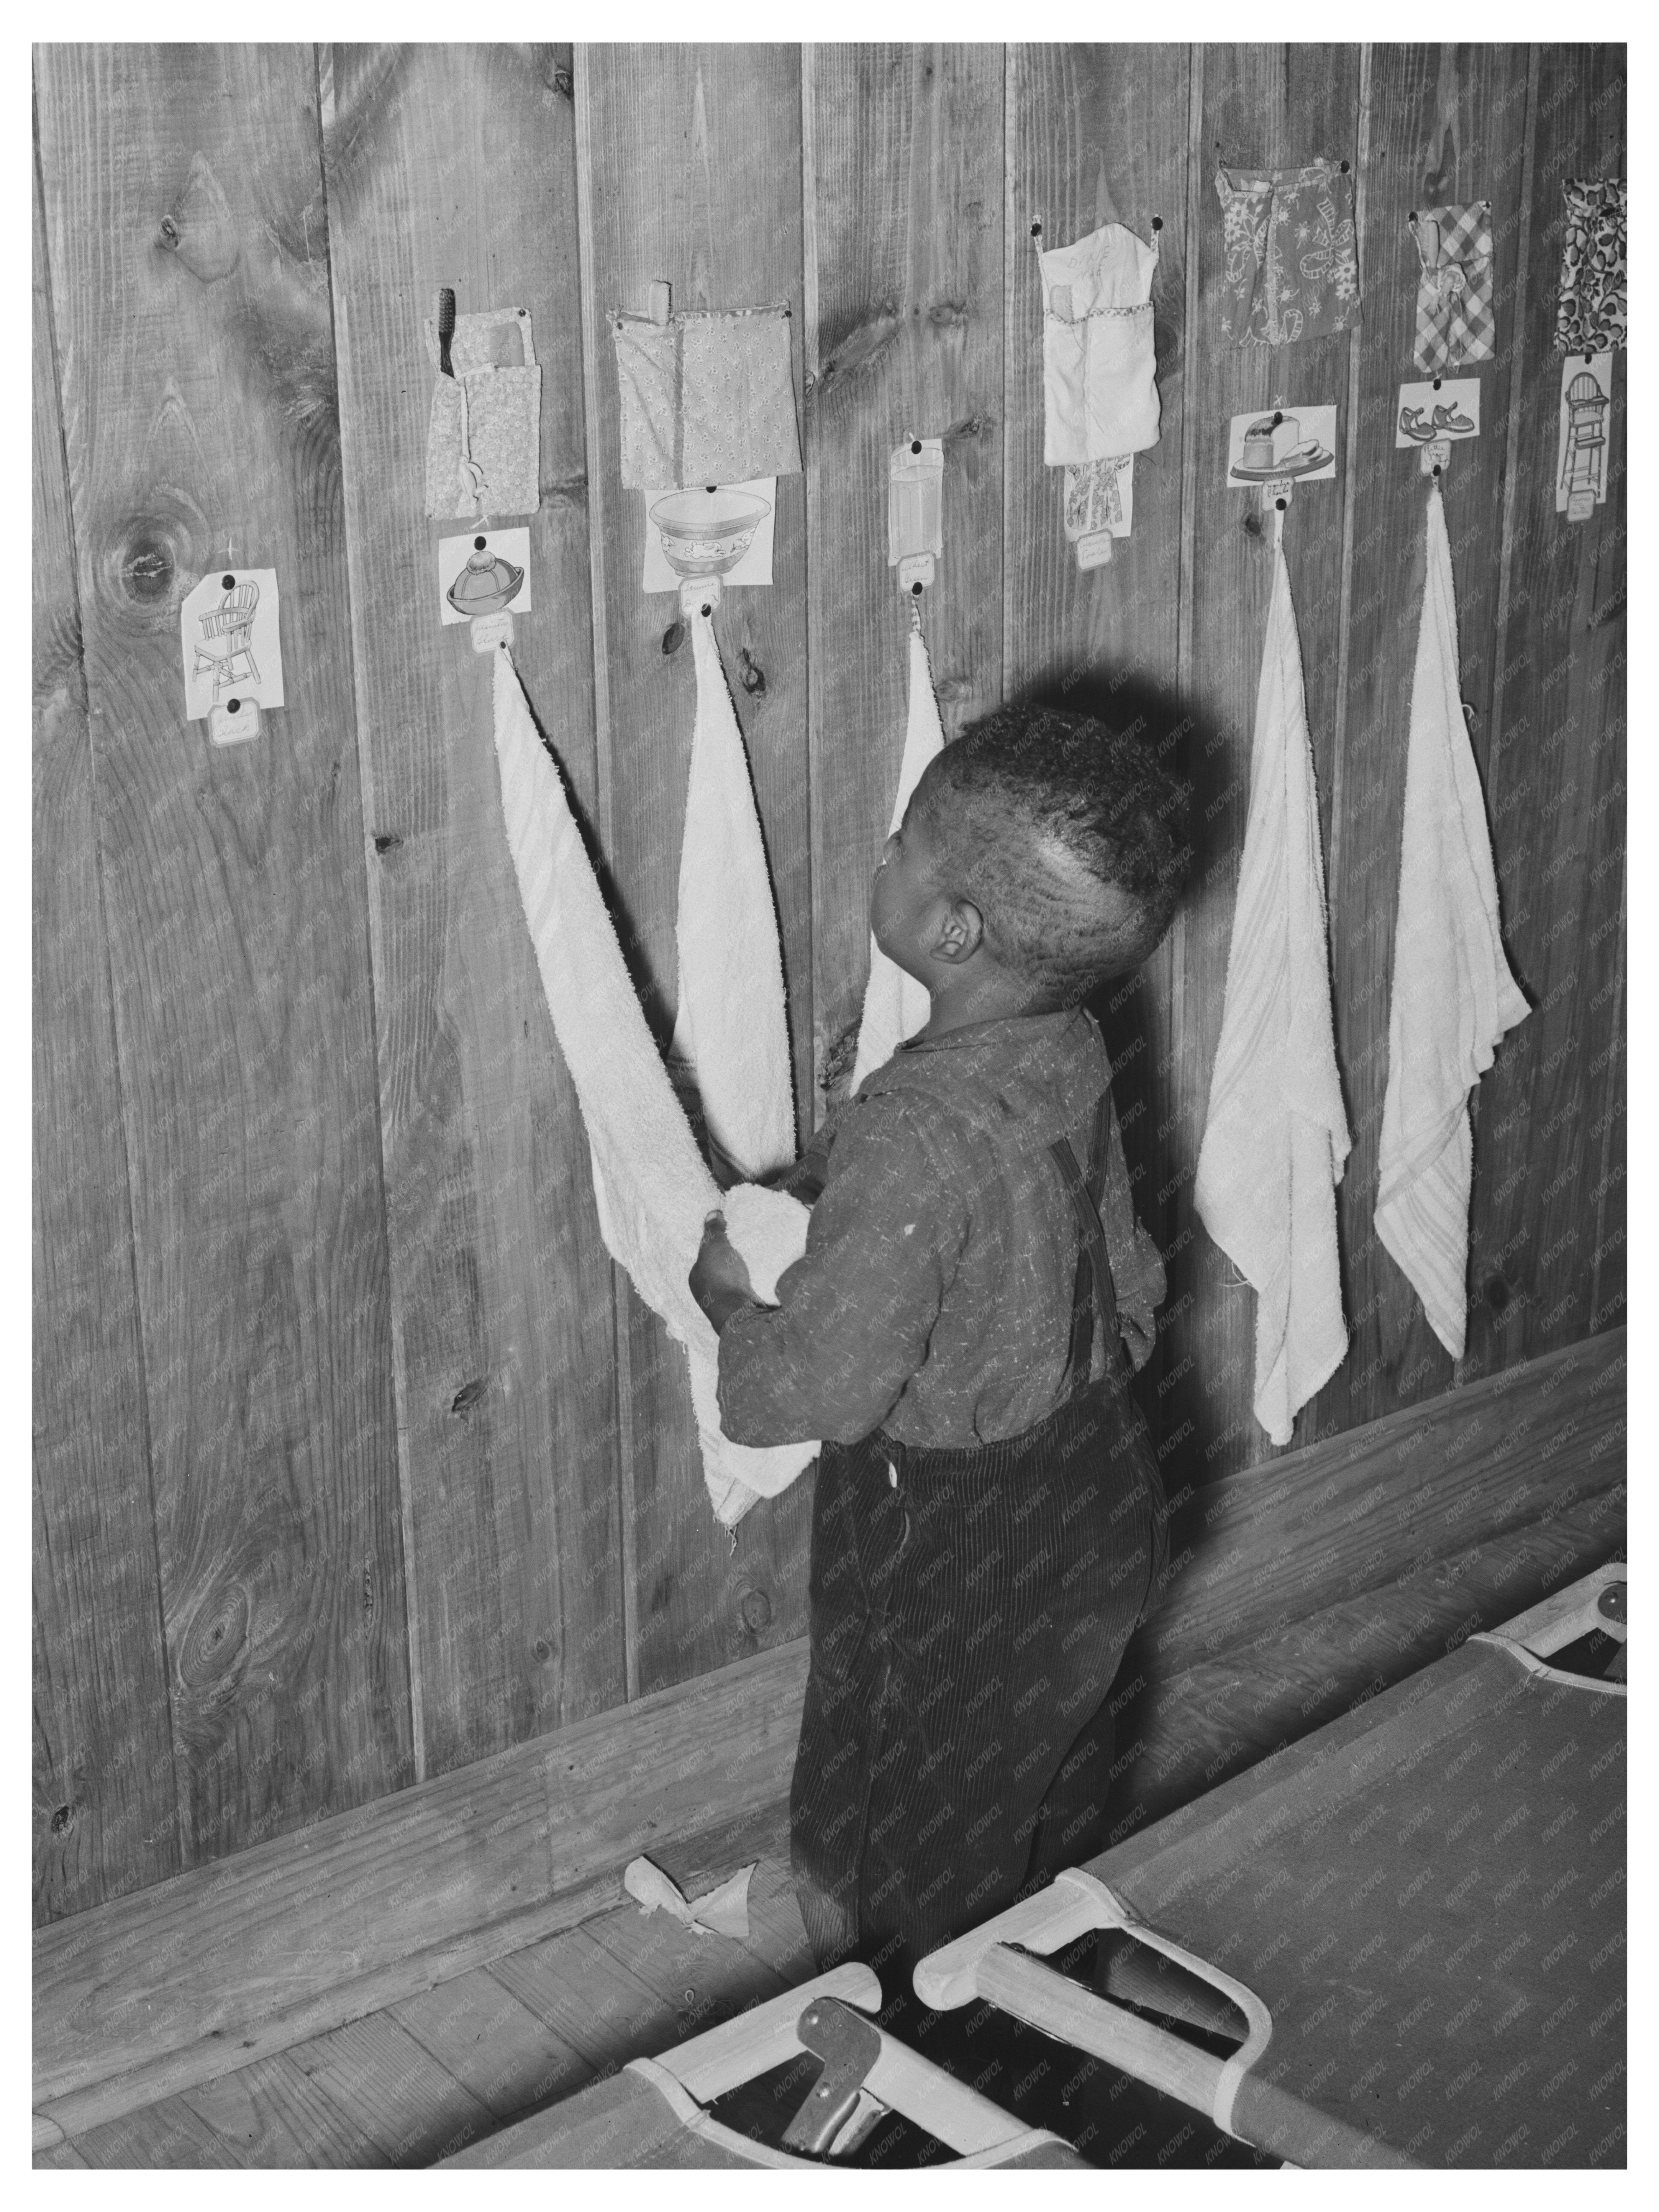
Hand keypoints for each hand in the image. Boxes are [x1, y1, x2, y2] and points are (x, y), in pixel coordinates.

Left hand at [689, 1211, 758, 1332]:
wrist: (738, 1310)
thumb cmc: (720, 1277)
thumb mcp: (714, 1247)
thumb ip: (713, 1231)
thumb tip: (712, 1213)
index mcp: (696, 1278)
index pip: (704, 1259)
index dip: (715, 1248)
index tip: (728, 1240)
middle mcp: (706, 1293)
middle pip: (719, 1271)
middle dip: (730, 1262)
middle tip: (744, 1249)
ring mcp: (723, 1303)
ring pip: (733, 1283)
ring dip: (742, 1274)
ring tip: (754, 1262)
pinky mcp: (741, 1310)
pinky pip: (746, 1292)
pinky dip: (752, 1285)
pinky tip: (760, 1278)